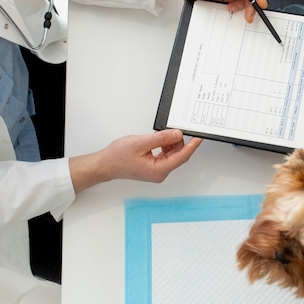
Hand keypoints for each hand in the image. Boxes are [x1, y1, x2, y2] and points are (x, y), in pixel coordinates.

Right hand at [69, 129, 201, 192]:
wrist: (104, 164)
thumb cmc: (117, 157)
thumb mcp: (141, 143)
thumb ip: (161, 138)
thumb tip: (177, 134)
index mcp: (159, 170)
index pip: (181, 157)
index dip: (192, 146)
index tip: (199, 137)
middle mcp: (160, 173)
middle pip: (178, 155)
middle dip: (178, 142)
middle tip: (173, 130)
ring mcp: (157, 171)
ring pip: (172, 154)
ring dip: (170, 143)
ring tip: (158, 136)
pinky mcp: (154, 167)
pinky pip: (165, 155)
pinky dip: (164, 146)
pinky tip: (157, 140)